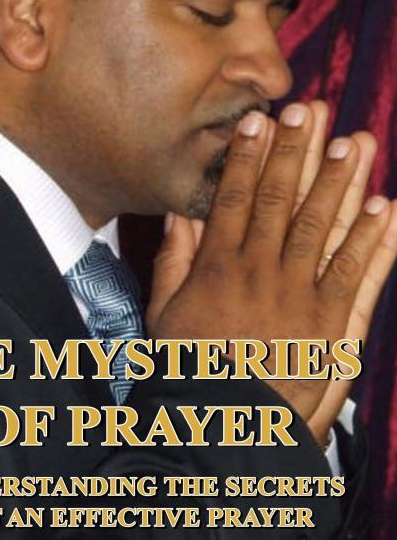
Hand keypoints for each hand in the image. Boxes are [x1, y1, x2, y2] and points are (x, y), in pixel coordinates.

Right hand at [147, 102, 396, 430]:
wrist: (223, 428)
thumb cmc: (189, 370)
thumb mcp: (164, 313)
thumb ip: (174, 261)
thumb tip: (179, 213)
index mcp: (217, 266)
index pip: (233, 198)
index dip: (248, 156)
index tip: (260, 121)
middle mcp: (259, 270)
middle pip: (279, 200)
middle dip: (297, 151)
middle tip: (312, 111)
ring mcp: (297, 294)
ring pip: (321, 226)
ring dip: (341, 181)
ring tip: (356, 142)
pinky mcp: (329, 323)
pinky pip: (354, 274)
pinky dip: (373, 239)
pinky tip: (385, 206)